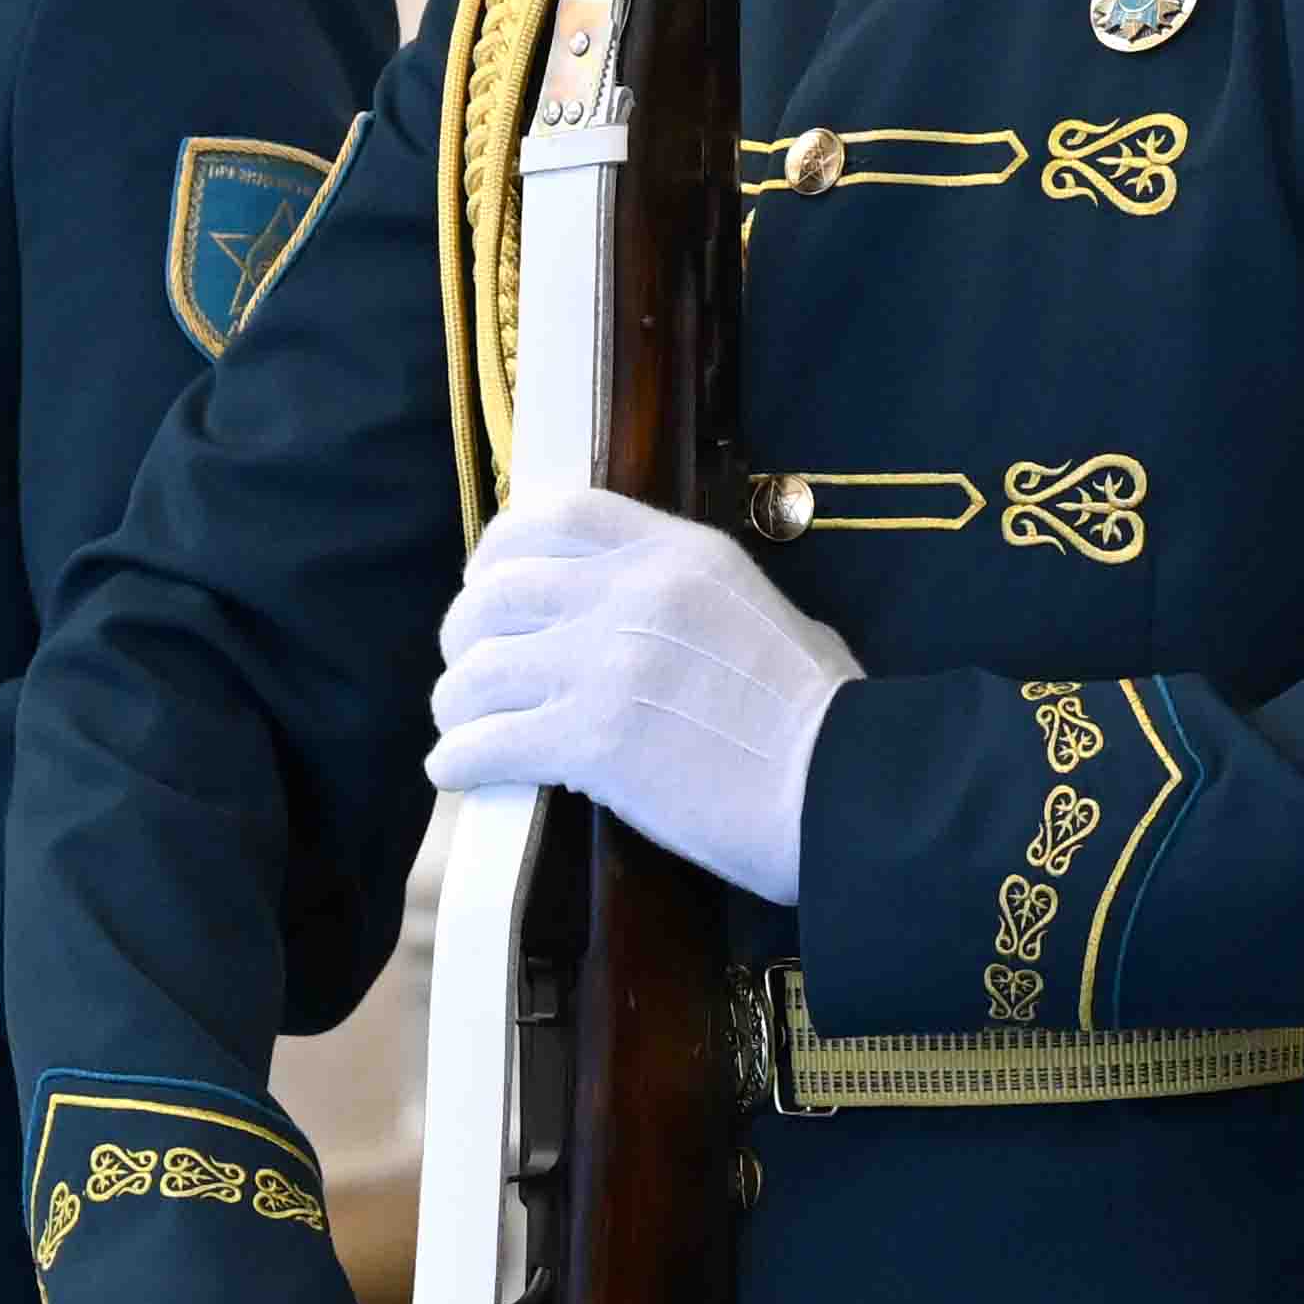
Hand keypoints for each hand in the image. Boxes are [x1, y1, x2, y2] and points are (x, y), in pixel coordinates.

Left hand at [424, 487, 850, 908]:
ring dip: (457, 704)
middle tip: (472, 673)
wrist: (846, 787)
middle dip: (467, 635)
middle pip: (497, 592)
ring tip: (462, 729)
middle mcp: (631, 593)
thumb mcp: (765, 614)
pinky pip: (485, 742)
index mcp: (679, 554)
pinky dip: (458, 759)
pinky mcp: (590, 740)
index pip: (557, 516)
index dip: (502, 549)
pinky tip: (458, 771)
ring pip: (477, 669)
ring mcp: (606, 664)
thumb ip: (692, 602)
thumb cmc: (825, 718)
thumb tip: (646, 621)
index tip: (488, 583)